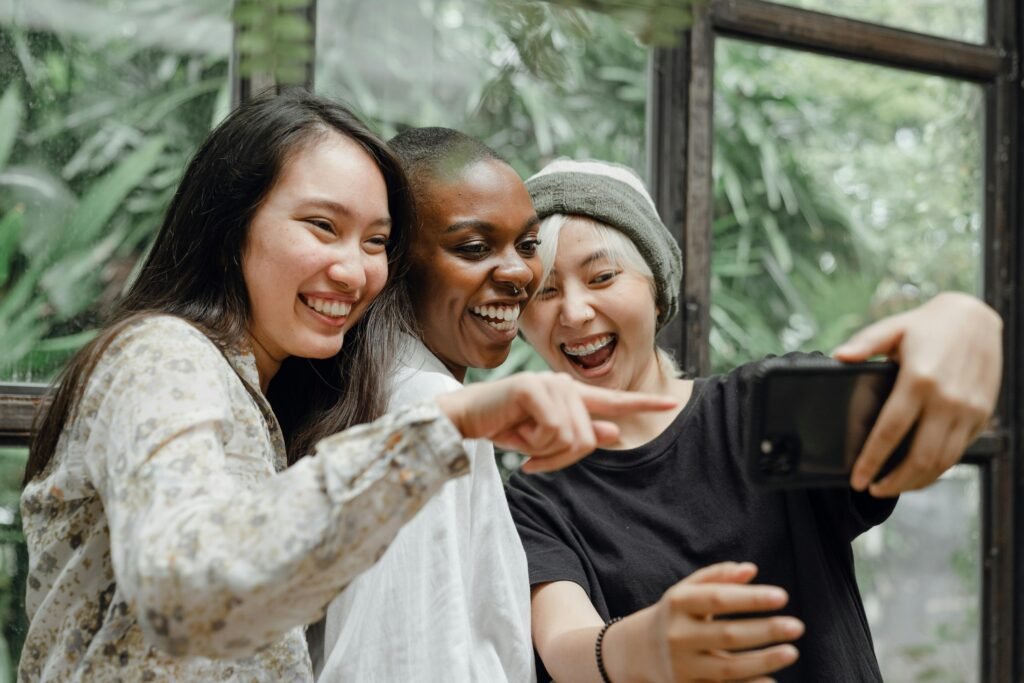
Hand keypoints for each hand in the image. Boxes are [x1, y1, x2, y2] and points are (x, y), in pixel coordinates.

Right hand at [434, 371, 676, 472]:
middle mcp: (565, 384)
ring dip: (544, 451)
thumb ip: (579, 434)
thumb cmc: (503, 425)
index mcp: (570, 394)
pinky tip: (516, 435)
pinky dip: (533, 444)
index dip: (643, 403)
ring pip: (572, 437)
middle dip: (561, 458)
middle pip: (588, 438)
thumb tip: (615, 434)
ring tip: (522, 440)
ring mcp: (550, 383)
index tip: (671, 402)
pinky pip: (553, 431)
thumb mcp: (544, 438)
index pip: (613, 400)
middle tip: (533, 458)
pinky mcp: (533, 389)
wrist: (465, 418)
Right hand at [637, 562, 801, 682]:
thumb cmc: (674, 615)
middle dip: (765, 630)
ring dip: (763, 661)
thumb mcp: (686, 590)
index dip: (751, 598)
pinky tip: (771, 680)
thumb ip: (717, 577)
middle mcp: (678, 635)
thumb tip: (751, 569)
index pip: (718, 599)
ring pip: (728, 667)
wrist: (636, 651)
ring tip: (792, 652)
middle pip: (727, 634)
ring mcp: (682, 666)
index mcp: (678, 604)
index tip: (782, 597)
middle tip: (798, 626)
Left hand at [834, 292, 1001, 495]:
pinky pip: (958, 453)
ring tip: (890, 486)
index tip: (857, 478)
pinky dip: (937, 470)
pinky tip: (918, 473)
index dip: (871, 460)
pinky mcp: (981, 416)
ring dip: (916, 482)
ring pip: (942, 462)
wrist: (977, 318)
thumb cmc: (929, 325)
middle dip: (893, 482)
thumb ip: (865, 344)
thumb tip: (838, 356)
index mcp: (919, 380)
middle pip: (919, 458)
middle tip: (872, 489)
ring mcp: (968, 411)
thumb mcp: (893, 328)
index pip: (890, 432)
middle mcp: (947, 400)